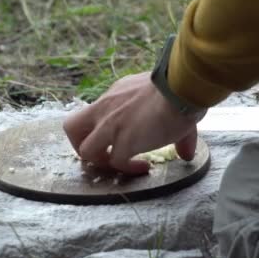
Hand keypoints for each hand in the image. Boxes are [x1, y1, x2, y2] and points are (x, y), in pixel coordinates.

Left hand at [63, 72, 203, 174]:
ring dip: (101, 162)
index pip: (95, 112)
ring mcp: (110, 126)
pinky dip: (127, 169)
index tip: (121, 136)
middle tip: (101, 153)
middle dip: (81, 145)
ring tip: (121, 165)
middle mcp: (105, 108)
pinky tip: (143, 167)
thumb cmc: (178, 89)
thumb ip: (174, 130)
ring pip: (85, 151)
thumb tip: (186, 153)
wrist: (180, 88)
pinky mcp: (123, 142)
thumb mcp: (167, 103)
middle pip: (72, 128)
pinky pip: (116, 162)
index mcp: (114, 95)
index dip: (103, 128)